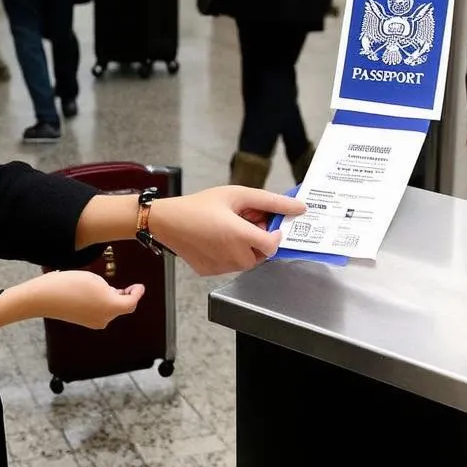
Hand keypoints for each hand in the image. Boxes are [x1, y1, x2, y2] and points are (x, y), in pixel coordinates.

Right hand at [36, 270, 143, 329]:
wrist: (44, 297)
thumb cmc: (69, 284)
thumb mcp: (96, 280)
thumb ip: (111, 289)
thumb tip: (115, 295)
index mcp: (112, 306)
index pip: (132, 302)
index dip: (137, 293)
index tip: (139, 286)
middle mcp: (105, 318)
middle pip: (122, 307)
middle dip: (124, 296)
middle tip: (126, 285)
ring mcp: (94, 322)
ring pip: (111, 310)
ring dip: (112, 299)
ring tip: (104, 286)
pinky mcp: (84, 322)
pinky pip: (99, 312)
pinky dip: (102, 304)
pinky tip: (94, 294)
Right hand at [150, 186, 305, 275]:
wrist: (167, 220)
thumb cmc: (200, 205)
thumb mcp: (237, 194)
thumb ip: (270, 201)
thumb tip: (299, 207)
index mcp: (239, 235)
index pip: (273, 246)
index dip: (275, 234)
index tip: (270, 224)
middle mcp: (231, 256)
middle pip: (261, 254)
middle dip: (259, 239)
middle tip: (245, 221)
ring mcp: (220, 267)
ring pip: (246, 262)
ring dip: (245, 248)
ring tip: (228, 229)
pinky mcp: (210, 272)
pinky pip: (230, 266)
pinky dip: (230, 254)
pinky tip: (217, 239)